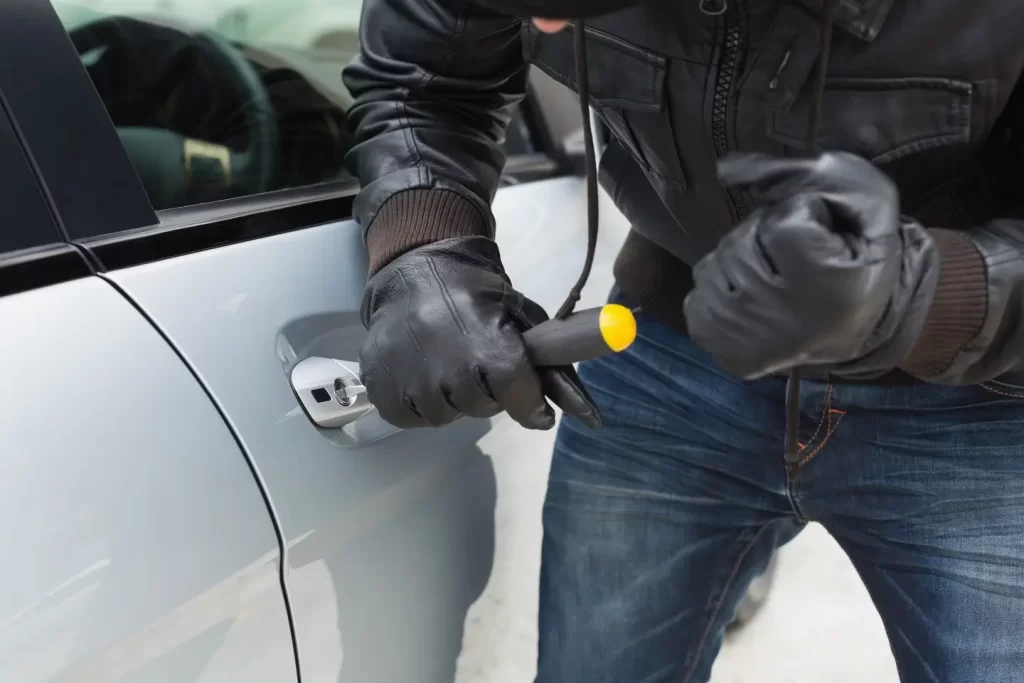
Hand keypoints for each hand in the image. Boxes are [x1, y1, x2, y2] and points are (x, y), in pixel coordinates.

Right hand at [360, 235, 600, 428]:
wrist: (417, 269)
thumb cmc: (477, 296)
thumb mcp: (523, 320)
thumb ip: (554, 367)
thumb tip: (591, 417)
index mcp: (483, 335)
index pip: (514, 389)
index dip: (528, 402)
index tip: (535, 406)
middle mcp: (442, 356)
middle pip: (479, 407)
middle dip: (488, 395)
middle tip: (481, 369)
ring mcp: (405, 370)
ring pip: (443, 416)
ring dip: (452, 400)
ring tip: (449, 368)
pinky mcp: (377, 380)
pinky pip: (409, 417)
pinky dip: (419, 403)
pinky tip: (422, 374)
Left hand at [684, 152, 938, 378]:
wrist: (855, 327)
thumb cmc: (860, 257)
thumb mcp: (866, 201)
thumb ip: (808, 172)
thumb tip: (725, 169)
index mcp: (828, 288)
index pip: (782, 222)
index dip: (802, 217)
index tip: (823, 240)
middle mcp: (783, 322)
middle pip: (741, 243)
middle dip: (764, 237)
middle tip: (795, 262)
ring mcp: (748, 342)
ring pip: (713, 267)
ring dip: (739, 262)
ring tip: (774, 280)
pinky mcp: (724, 354)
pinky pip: (697, 298)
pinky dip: (720, 291)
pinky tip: (751, 301)